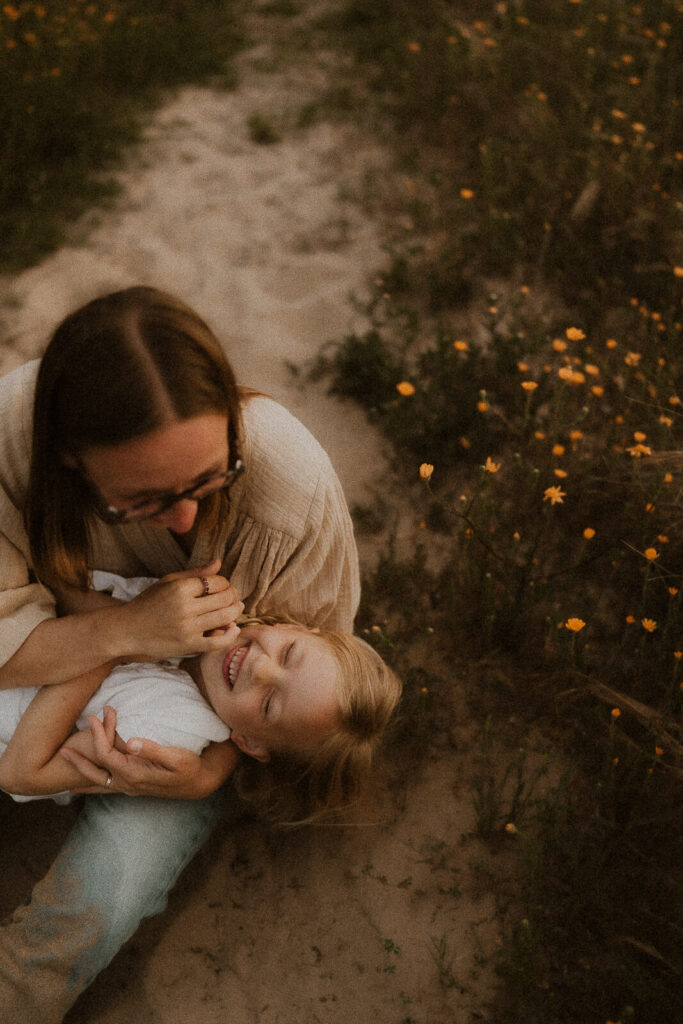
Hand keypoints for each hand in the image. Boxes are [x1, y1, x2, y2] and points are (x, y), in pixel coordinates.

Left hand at [60, 707, 239, 798]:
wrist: (198, 783)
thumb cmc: (189, 767)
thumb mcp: (175, 757)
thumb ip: (152, 750)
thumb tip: (131, 742)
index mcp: (134, 774)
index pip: (106, 754)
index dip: (99, 734)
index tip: (99, 715)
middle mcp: (128, 784)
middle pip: (95, 771)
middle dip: (79, 759)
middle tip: (64, 747)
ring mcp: (129, 788)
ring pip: (97, 782)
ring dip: (81, 772)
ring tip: (66, 766)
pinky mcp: (133, 786)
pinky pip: (106, 787)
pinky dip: (91, 784)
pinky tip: (81, 785)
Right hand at [117, 559, 244, 659]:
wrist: (128, 629)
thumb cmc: (148, 603)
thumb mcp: (169, 582)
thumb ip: (195, 573)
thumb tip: (218, 561)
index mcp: (180, 588)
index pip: (216, 582)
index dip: (224, 582)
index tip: (222, 585)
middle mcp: (185, 607)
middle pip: (224, 598)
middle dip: (232, 595)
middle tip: (232, 596)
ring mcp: (187, 628)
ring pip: (225, 617)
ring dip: (235, 611)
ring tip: (235, 608)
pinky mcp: (188, 645)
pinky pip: (218, 641)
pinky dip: (230, 635)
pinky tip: (233, 628)